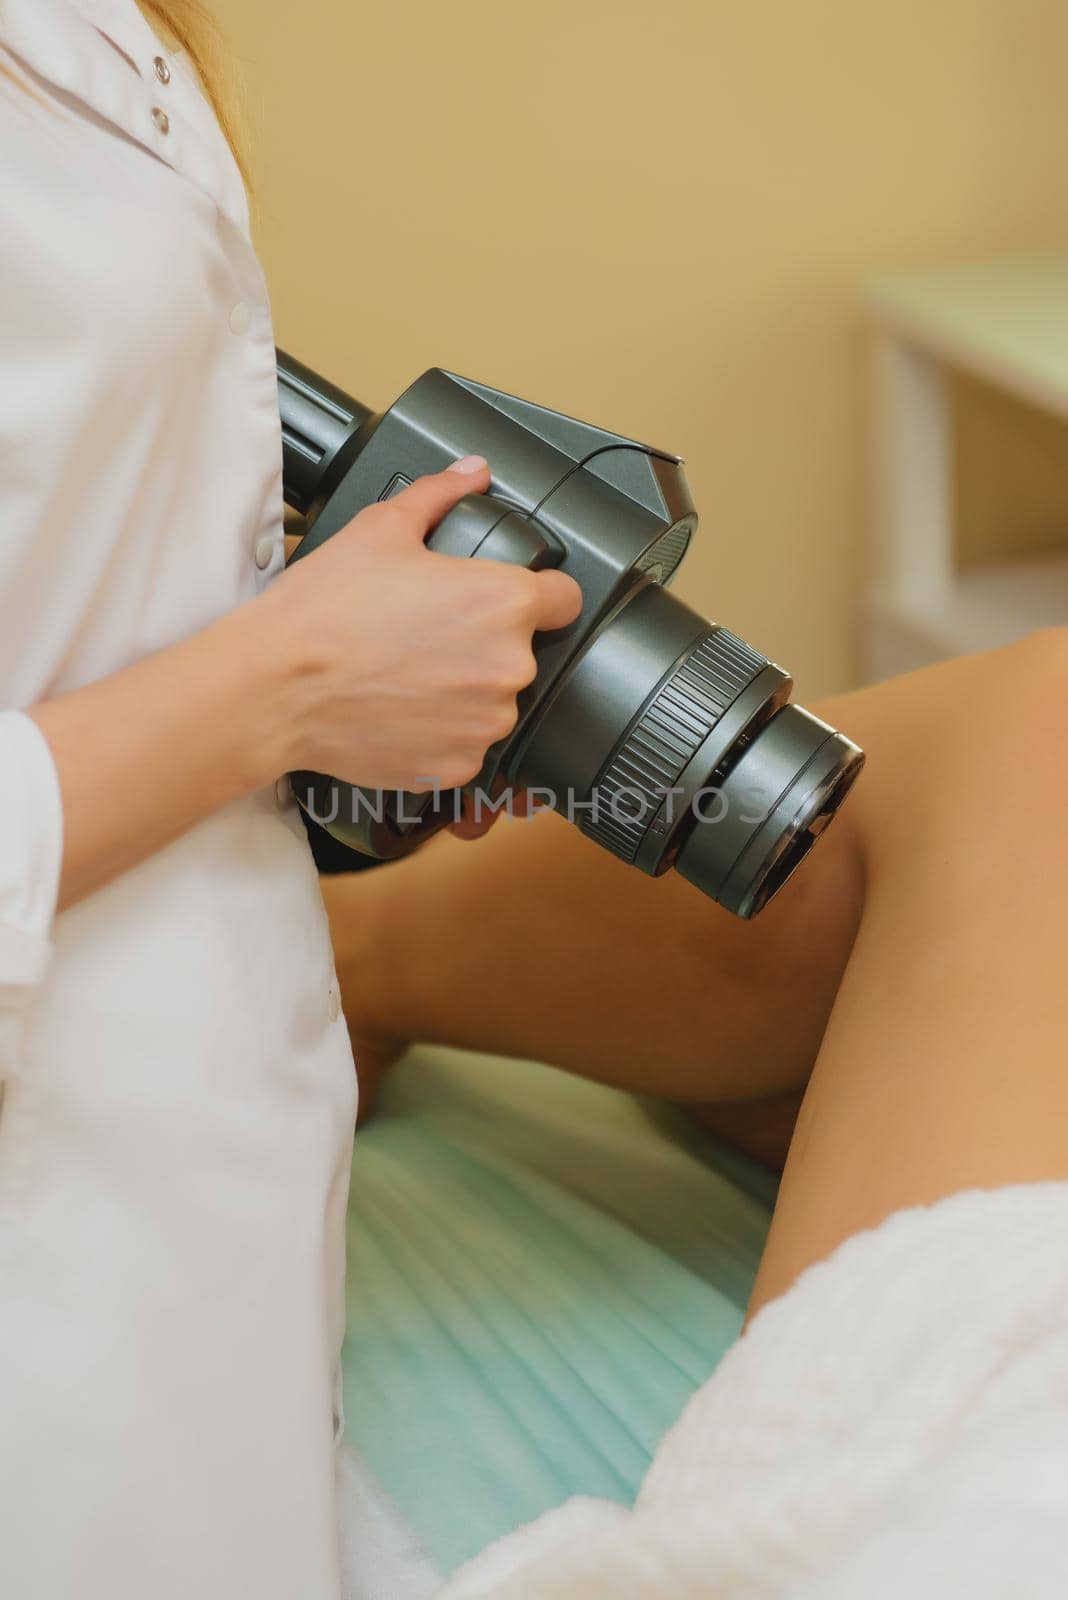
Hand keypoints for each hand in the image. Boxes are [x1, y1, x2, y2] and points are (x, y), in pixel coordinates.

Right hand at [262, 458, 581, 790]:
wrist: (273, 688)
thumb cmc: (323, 612)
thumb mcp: (380, 530)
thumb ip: (438, 496)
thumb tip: (471, 473)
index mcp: (502, 603)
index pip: (565, 599)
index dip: (540, 594)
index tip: (515, 599)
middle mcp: (508, 668)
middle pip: (521, 652)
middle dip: (484, 643)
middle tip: (427, 634)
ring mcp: (485, 723)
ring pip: (493, 702)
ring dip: (464, 691)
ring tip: (407, 674)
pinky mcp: (457, 765)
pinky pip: (465, 744)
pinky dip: (440, 732)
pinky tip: (399, 710)